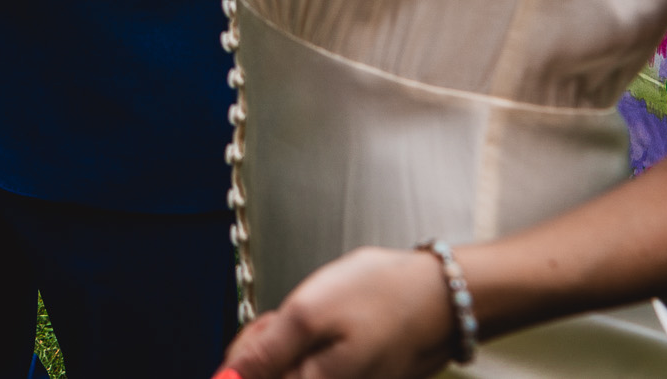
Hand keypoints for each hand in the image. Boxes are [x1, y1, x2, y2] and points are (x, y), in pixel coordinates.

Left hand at [218, 246, 458, 378]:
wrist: (439, 296)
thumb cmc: (381, 298)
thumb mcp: (309, 312)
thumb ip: (266, 349)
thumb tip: (227, 377)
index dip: (245, 350)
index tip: (265, 326)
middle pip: (269, 374)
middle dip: (266, 342)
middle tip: (288, 315)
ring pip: (292, 364)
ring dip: (288, 339)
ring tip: (312, 312)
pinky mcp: (355, 374)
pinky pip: (316, 361)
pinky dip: (312, 339)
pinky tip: (328, 320)